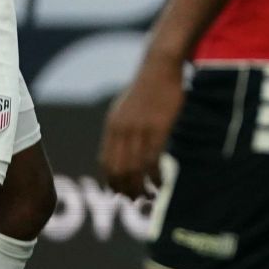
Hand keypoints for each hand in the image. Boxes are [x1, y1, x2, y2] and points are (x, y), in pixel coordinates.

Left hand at [100, 51, 185, 200]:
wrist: (159, 66)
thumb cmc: (147, 87)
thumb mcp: (127, 108)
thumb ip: (122, 129)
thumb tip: (122, 148)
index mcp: (112, 127)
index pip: (107, 163)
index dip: (113, 182)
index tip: (123, 194)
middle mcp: (121, 131)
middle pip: (118, 170)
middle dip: (127, 190)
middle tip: (138, 201)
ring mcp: (139, 130)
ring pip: (135, 169)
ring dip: (141, 188)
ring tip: (151, 197)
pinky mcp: (158, 128)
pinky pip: (153, 160)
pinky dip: (155, 177)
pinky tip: (161, 184)